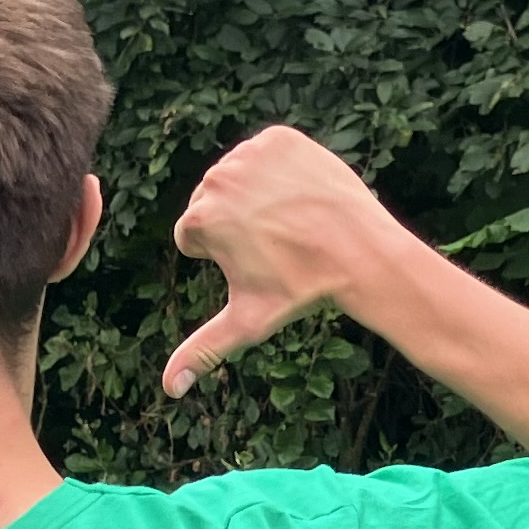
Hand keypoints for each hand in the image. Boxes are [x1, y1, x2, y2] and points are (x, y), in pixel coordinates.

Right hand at [164, 125, 399, 396]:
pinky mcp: (279, 138)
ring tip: (290, 219)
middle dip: (237, 222)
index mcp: (199, 219)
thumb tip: (169, 390)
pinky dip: (280, 170)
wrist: (359, 251)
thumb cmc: (301, 289)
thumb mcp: (247, 321)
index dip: (225, 254)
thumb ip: (201, 350)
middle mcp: (216, 179)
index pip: (195, 236)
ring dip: (256, 195)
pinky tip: (300, 194)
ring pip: (239, 177)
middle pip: (215, 203)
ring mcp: (248, 154)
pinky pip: (266, 154)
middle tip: (279, 242)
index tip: (261, 261)